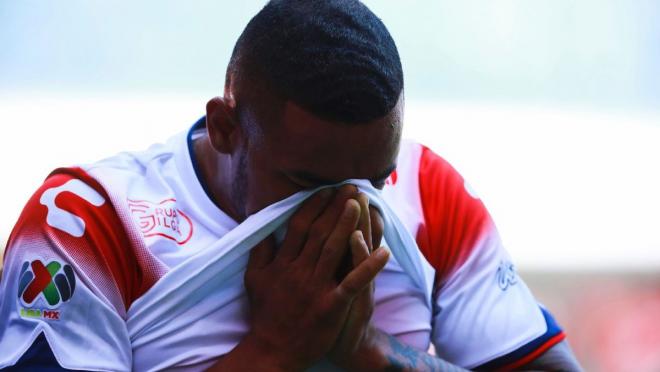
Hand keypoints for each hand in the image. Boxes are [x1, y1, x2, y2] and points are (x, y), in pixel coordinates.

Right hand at [242, 185, 389, 370]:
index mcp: (282, 263)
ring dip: (348, 225)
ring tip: (360, 203)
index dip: (314, 206)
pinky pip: (353, 283)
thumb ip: (260, 251)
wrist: (273, 350)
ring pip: (334, 250)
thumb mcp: (254, 279)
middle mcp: (298, 271)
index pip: (299, 227)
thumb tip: (263, 225)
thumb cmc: (265, 313)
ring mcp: (315, 288)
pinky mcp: (330, 306)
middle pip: (319, 232)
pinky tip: (384, 252)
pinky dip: (369, 267)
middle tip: (350, 187)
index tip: (327, 190)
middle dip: (336, 208)